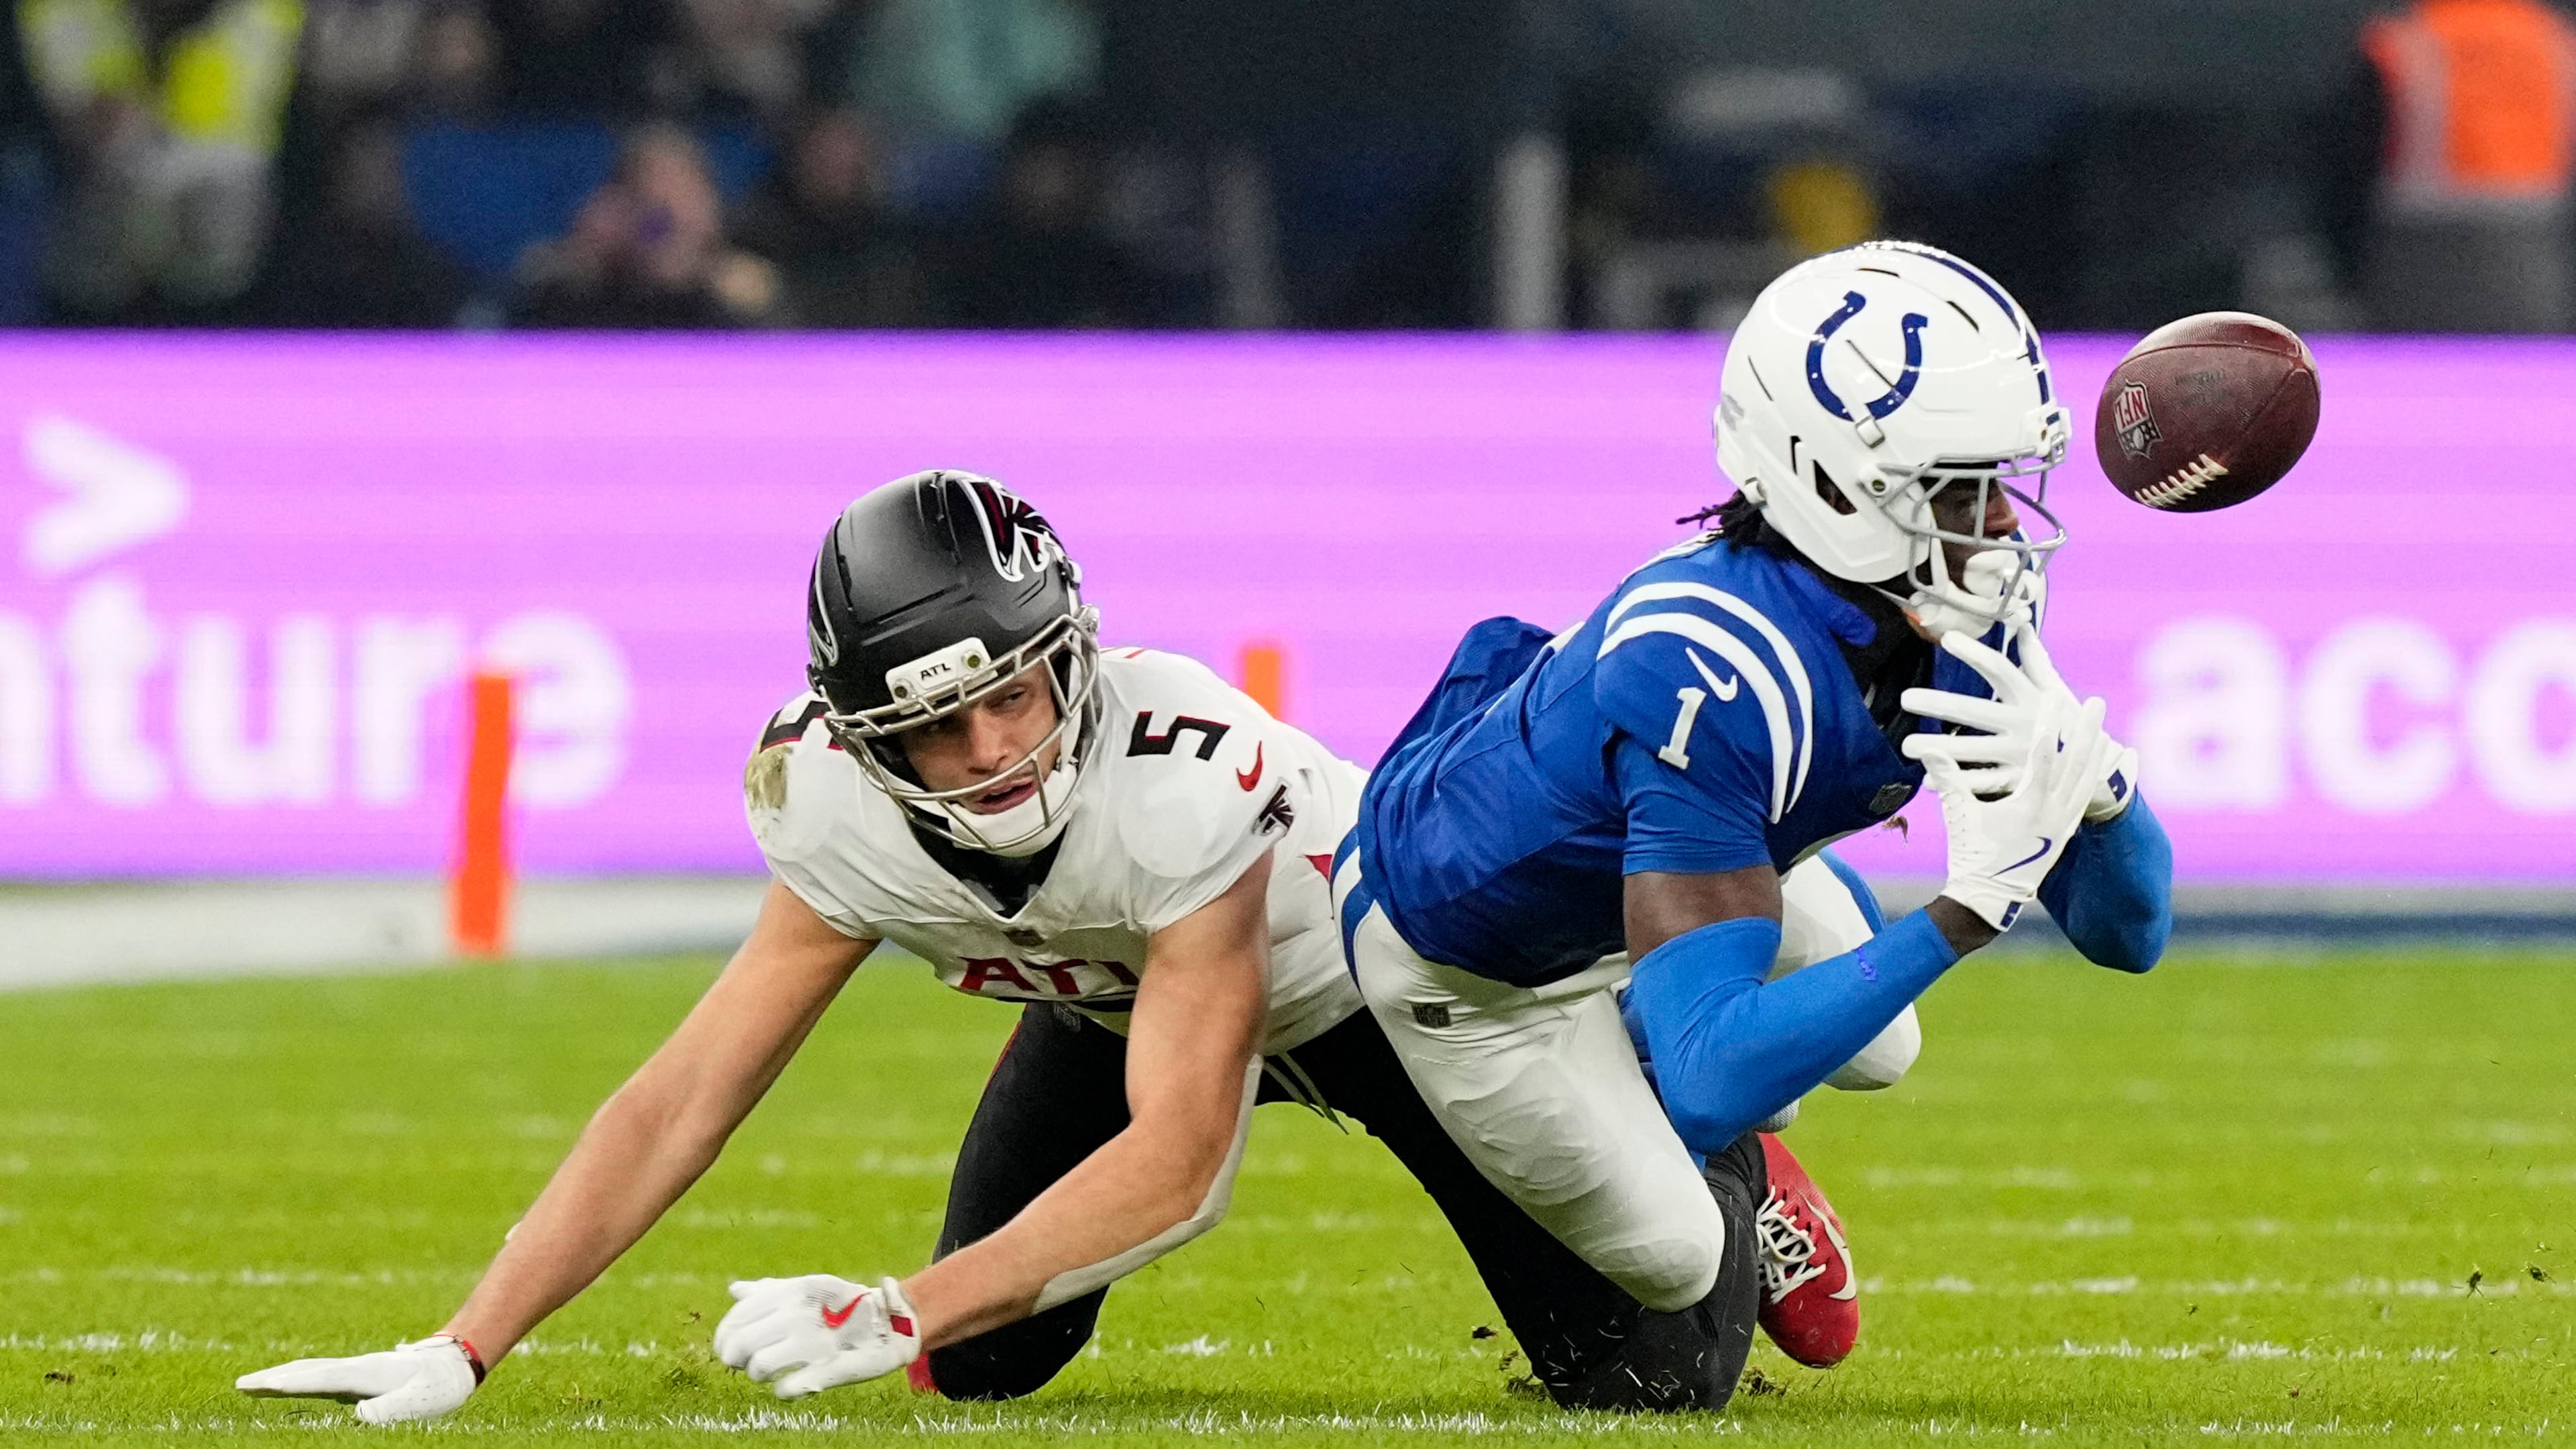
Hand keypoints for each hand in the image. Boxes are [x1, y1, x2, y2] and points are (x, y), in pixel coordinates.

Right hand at [235, 1334, 482, 1424]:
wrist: (456, 1361)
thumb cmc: (439, 1385)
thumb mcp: (419, 1402)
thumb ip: (388, 1410)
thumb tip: (357, 1416)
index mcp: (367, 1373)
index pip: (321, 1379)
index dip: (289, 1384)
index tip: (258, 1386)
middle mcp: (357, 1368)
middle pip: (307, 1371)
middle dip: (273, 1379)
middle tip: (240, 1384)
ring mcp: (357, 1371)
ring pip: (312, 1372)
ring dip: (282, 1377)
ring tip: (254, 1384)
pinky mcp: (361, 1377)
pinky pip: (323, 1378)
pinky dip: (301, 1379)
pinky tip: (294, 1385)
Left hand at [715, 1274, 919, 1399]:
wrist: (892, 1323)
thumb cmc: (841, 1307)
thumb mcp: (807, 1291)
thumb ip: (770, 1292)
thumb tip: (735, 1290)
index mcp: (792, 1291)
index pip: (738, 1317)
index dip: (724, 1338)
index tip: (726, 1349)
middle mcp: (800, 1313)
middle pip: (741, 1345)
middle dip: (736, 1360)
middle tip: (745, 1364)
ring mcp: (814, 1342)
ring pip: (759, 1368)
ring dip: (758, 1375)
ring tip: (770, 1373)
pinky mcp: (828, 1370)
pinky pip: (785, 1390)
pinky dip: (783, 1391)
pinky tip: (792, 1384)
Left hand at [1900, 627, 2132, 819]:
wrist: (2098, 770)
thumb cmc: (2069, 723)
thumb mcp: (2057, 690)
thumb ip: (2036, 660)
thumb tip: (2022, 624)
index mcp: (2032, 698)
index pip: (2000, 670)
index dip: (1975, 653)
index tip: (1948, 638)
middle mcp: (2025, 723)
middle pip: (1976, 711)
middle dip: (1940, 704)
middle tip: (1906, 698)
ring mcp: (2020, 754)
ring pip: (1973, 750)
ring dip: (1939, 748)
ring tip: (1907, 746)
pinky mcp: (2019, 781)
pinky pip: (1982, 783)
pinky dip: (1956, 783)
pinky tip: (1929, 781)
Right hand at [1902, 634, 2106, 930]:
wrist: (1989, 900)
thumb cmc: (1972, 856)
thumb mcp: (1959, 816)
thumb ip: (1949, 780)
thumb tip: (1927, 750)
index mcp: (2029, 805)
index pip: (2043, 756)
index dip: (2048, 724)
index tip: (2053, 697)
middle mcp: (2054, 813)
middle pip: (2077, 764)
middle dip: (2086, 730)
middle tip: (2094, 702)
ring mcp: (2063, 824)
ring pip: (2087, 782)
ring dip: (2099, 754)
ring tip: (2108, 731)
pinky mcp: (2065, 834)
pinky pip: (2087, 800)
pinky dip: (2100, 782)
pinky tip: (2105, 772)